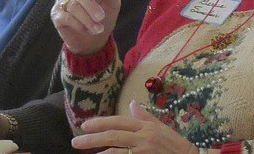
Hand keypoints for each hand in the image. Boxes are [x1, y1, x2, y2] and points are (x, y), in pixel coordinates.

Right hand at [51, 0, 121, 54]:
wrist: (94, 41)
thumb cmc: (104, 18)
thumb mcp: (112, 2)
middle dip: (90, 6)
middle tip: (100, 18)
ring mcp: (62, 1)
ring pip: (73, 6)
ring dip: (87, 19)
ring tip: (97, 29)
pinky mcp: (56, 14)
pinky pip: (65, 17)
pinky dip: (78, 24)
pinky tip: (85, 30)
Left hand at [71, 101, 198, 153]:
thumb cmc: (177, 147)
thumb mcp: (162, 128)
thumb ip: (145, 117)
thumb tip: (130, 104)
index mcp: (147, 126)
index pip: (119, 122)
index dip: (101, 123)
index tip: (85, 125)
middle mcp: (145, 138)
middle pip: (114, 136)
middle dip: (92, 138)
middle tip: (76, 141)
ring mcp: (145, 152)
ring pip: (117, 152)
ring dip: (100, 153)